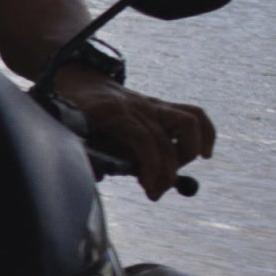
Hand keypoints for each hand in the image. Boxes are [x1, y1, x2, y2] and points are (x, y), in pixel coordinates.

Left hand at [53, 75, 213, 197]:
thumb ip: (85, 154)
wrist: (81, 82)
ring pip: (187, 122)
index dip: (151, 166)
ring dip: (188, 153)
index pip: (143, 140)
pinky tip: (204, 154)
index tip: (150, 189)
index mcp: (112, 112)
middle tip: (155, 193)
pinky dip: (205, 134)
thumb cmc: (74, 113)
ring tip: (174, 174)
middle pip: (164, 139)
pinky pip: (193, 114)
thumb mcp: (70, 132)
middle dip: (165, 173)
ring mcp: (153, 104)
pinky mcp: (163, 106)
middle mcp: (137, 106)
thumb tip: (99, 176)